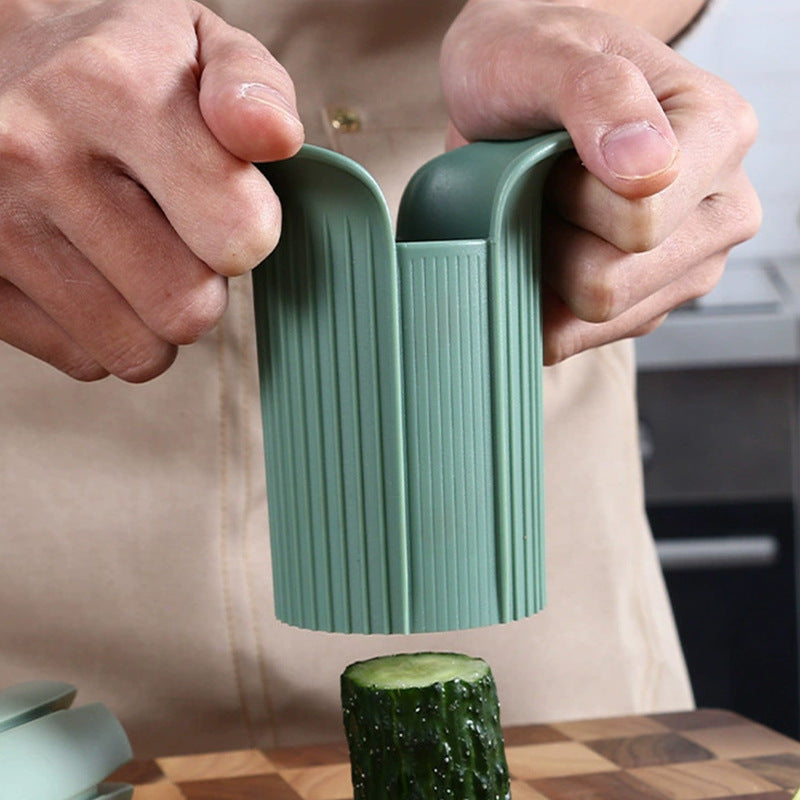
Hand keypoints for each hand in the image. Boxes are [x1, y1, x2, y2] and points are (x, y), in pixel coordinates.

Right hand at [0, 0, 302, 380]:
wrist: (0, 64)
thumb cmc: (116, 65)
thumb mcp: (199, 45)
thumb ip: (253, 87)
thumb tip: (273, 135)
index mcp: (113, 88)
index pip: (239, 237)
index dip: (250, 230)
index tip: (225, 202)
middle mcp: (37, 154)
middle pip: (188, 309)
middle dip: (201, 282)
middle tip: (175, 232)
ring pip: (137, 350)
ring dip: (153, 315)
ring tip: (132, 251)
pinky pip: (83, 360)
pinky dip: (101, 330)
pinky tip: (88, 269)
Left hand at [441, 0, 760, 363]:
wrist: (515, 90)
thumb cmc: (529, 65)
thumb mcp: (543, 53)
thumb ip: (597, 94)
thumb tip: (649, 171)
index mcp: (719, 134)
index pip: (640, 222)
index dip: (566, 196)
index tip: (552, 150)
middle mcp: (721, 211)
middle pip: (607, 286)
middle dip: (550, 240)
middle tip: (540, 184)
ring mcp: (686, 267)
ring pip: (588, 320)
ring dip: (542, 270)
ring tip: (545, 210)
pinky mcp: (646, 305)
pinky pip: (572, 337)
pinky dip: (539, 299)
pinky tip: (544, 246)